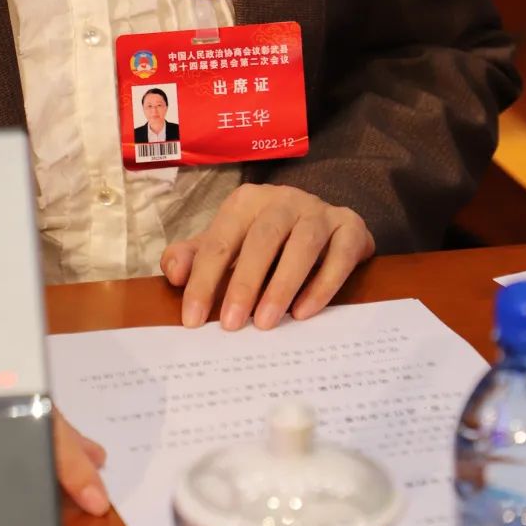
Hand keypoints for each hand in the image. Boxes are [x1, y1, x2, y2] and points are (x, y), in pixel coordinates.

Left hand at [161, 184, 372, 330]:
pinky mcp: (351, 227)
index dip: (204, 280)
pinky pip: (340, 253)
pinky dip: (323, 284)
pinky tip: (305, 312)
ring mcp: (320, 211)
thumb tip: (174, 273)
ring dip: (283, 284)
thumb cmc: (267, 241)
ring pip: (303, 243)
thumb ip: (195, 257)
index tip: (193, 320)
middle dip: (244, 283)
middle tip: (232, 325)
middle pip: (262, 238)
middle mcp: (283, 199)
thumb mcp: (228, 245)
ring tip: (268, 323)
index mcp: (246, 202)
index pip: (220, 241)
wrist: (326, 225)